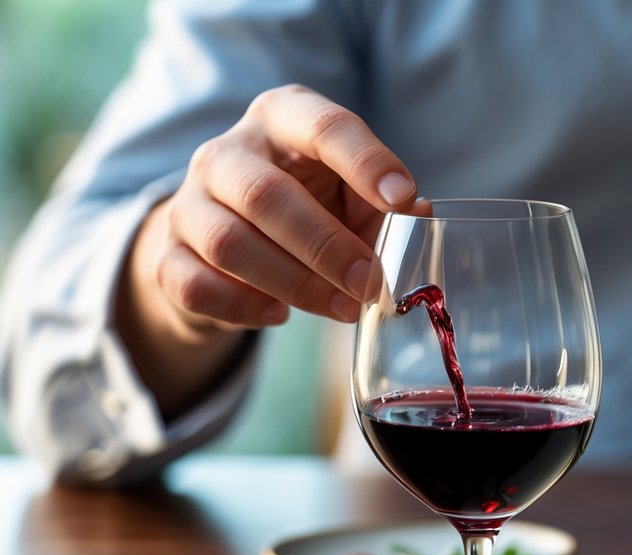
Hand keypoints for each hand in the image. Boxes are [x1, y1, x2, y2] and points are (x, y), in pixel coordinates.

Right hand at [130, 84, 418, 334]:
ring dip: (294, 284)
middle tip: (369, 282)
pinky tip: (279, 315)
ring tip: (341, 308)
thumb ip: (385, 205)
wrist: (224, 237)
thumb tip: (420, 214)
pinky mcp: (167, 254)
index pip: (323, 127)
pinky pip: (196, 286)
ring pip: (230, 244)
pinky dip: (243, 309)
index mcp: (282, 119)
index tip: (401, 198)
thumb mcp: (350, 194)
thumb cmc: (309, 205)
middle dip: (326, 246)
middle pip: (266, 195)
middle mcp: (227, 152)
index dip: (365, 162)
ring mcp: (188, 202)